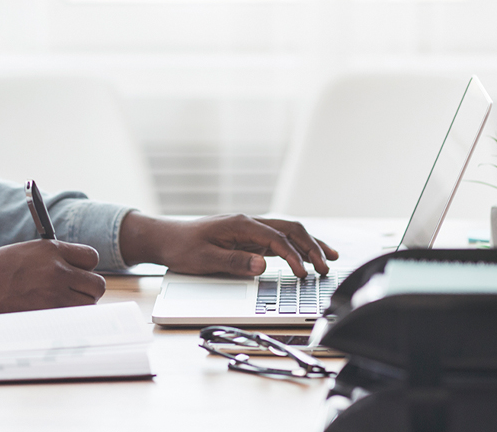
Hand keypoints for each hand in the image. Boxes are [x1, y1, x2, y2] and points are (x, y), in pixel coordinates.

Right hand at [0, 239, 106, 321]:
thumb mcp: (23, 254)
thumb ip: (51, 259)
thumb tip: (74, 271)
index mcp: (50, 250)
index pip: (91, 258)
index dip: (85, 268)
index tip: (77, 274)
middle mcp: (56, 271)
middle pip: (97, 284)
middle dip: (87, 291)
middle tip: (71, 295)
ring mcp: (53, 296)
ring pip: (88, 306)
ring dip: (78, 308)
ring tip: (55, 307)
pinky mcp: (46, 317)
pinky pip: (71, 322)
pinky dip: (65, 322)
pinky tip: (48, 318)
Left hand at [119, 212, 338, 277]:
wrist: (166, 239)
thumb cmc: (182, 248)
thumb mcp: (205, 259)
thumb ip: (235, 262)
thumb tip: (263, 265)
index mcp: (240, 225)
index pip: (276, 239)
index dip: (294, 256)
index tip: (304, 274)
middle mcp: (248, 223)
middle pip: (289, 230)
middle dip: (311, 247)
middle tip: (326, 267)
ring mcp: (249, 230)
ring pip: (287, 233)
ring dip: (309, 244)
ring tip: (329, 258)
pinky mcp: (247, 238)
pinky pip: (278, 240)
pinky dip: (296, 248)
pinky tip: (306, 257)